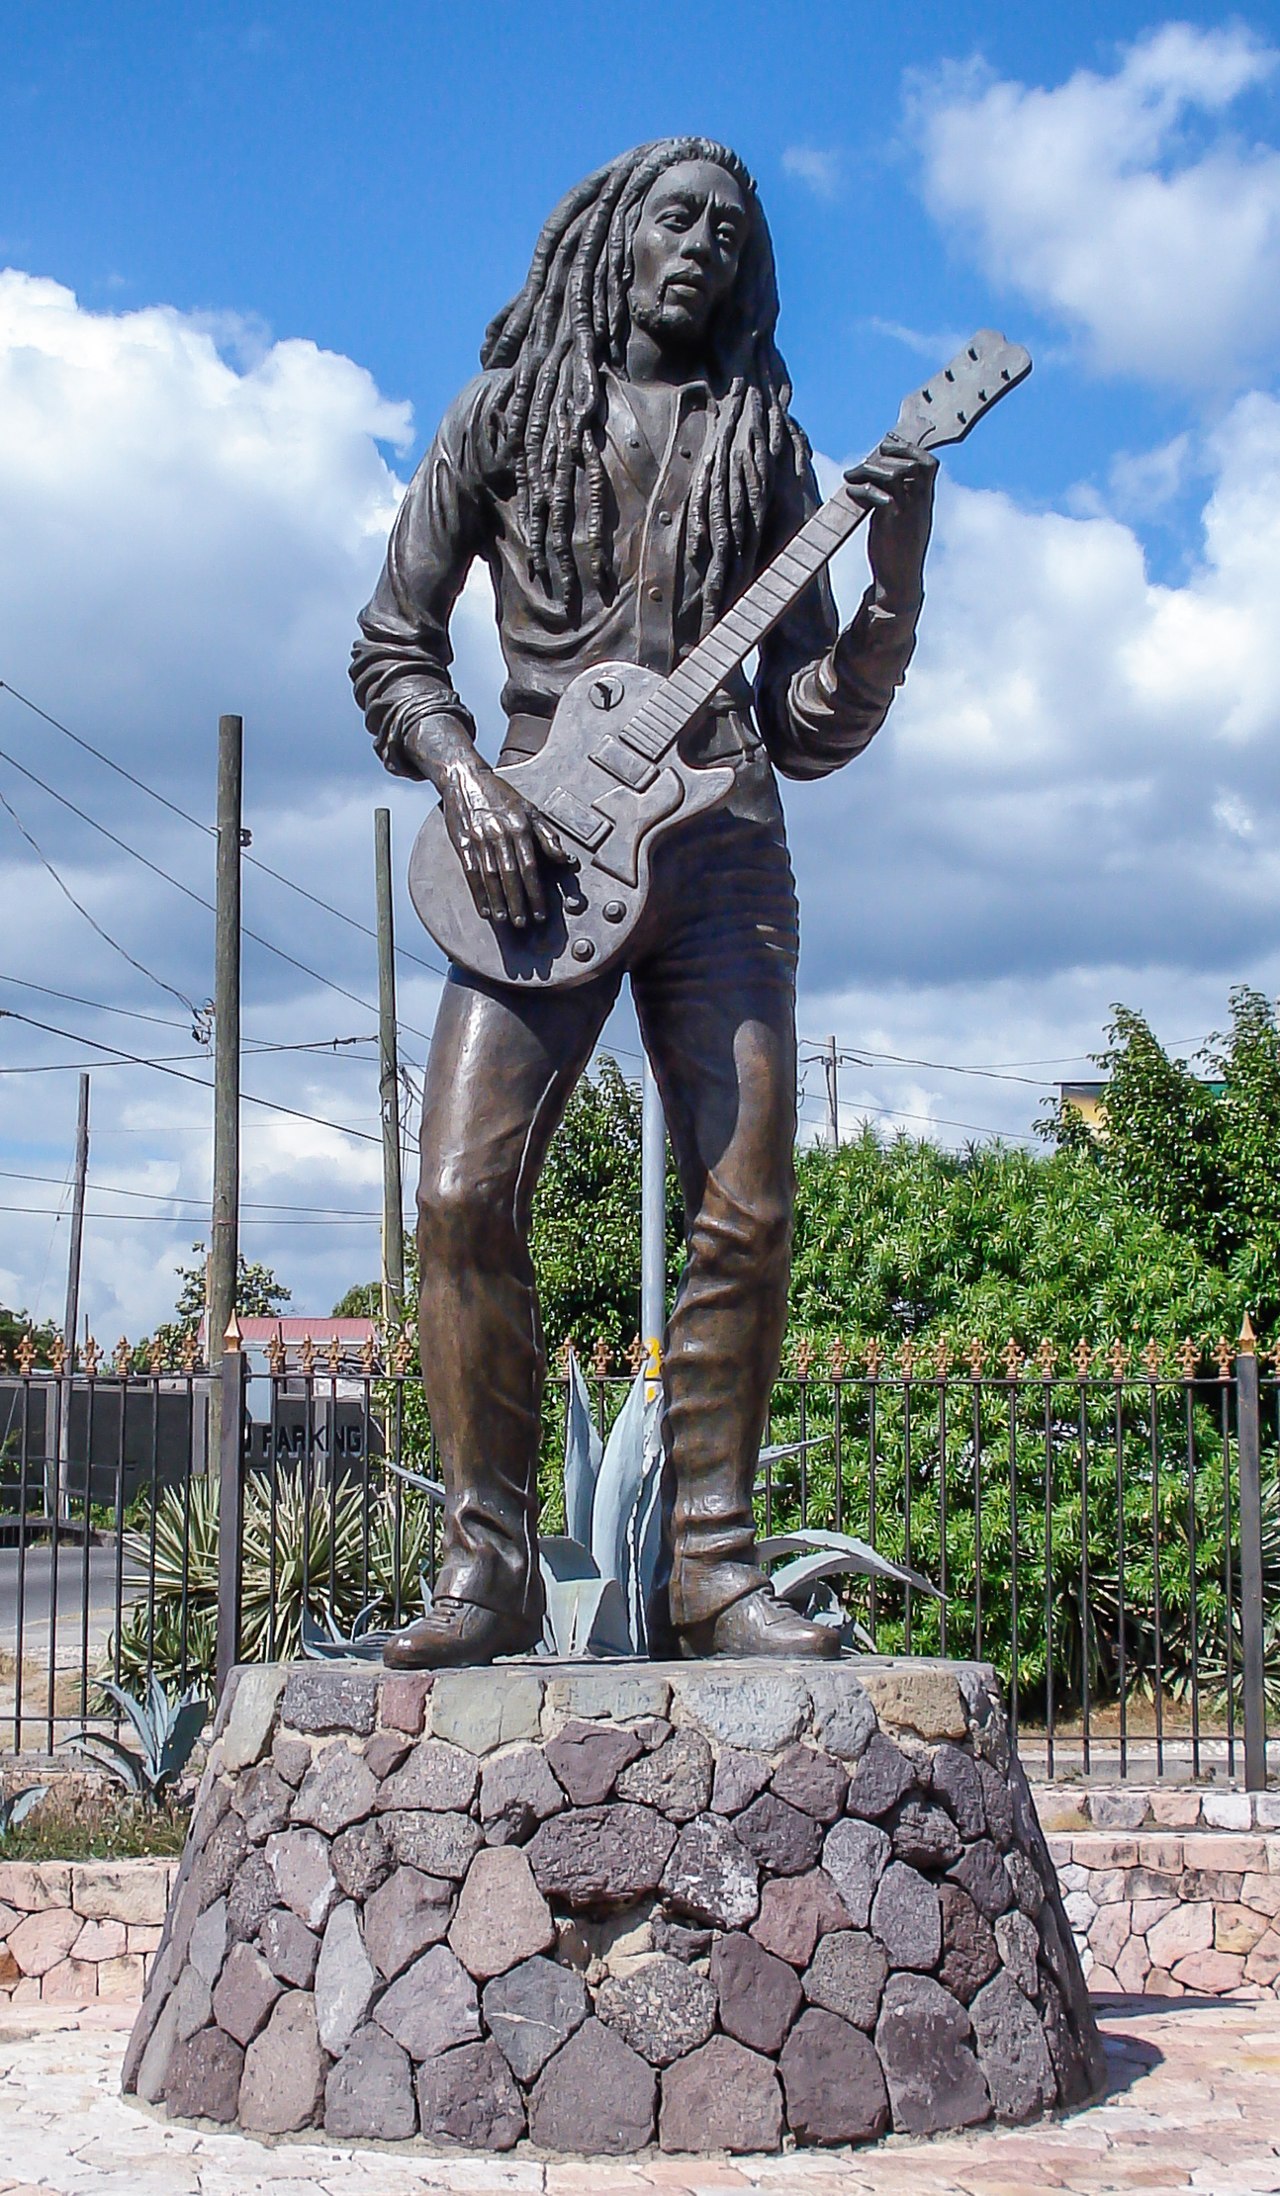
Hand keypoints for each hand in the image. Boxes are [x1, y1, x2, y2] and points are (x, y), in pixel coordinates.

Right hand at [436, 751, 569, 928]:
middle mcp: (499, 833)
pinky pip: (470, 872)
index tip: (540, 912)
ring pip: (491, 876)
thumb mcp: (529, 809)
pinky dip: (478, 892)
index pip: (530, 866)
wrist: (465, 778)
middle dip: (518, 901)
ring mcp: (479, 838)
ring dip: (498, 901)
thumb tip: (564, 859)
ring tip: (505, 919)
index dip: (536, 892)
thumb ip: (547, 835)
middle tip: (523, 923)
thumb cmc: (501, 796)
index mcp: (519, 826)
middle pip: (510, 875)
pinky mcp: (462, 842)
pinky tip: (484, 908)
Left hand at [844, 433, 937, 613]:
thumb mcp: (904, 518)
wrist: (900, 582)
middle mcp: (920, 503)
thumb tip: (882, 476)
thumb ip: (899, 496)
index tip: (888, 444)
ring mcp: (907, 512)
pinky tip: (850, 492)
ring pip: (895, 474)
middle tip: (866, 460)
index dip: (909, 448)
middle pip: (914, 462)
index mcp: (924, 500)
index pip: (928, 463)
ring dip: (869, 469)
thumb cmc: (898, 550)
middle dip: (889, 454)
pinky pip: (879, 496)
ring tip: (851, 476)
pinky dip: (863, 490)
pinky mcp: (891, 524)